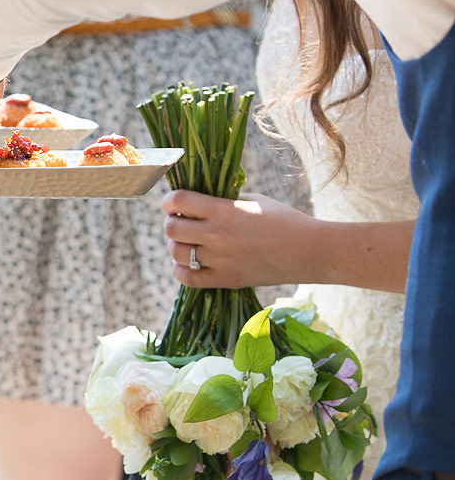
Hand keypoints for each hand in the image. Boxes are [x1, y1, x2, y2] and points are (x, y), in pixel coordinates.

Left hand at [161, 190, 318, 287]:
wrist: (310, 251)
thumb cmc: (284, 220)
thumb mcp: (253, 200)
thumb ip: (223, 200)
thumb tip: (197, 200)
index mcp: (224, 210)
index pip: (178, 201)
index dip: (170, 201)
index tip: (174, 204)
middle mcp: (217, 234)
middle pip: (171, 228)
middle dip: (172, 223)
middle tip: (182, 223)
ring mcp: (220, 259)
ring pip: (175, 252)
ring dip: (176, 245)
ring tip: (187, 243)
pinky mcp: (226, 279)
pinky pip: (187, 278)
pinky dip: (180, 270)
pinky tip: (188, 264)